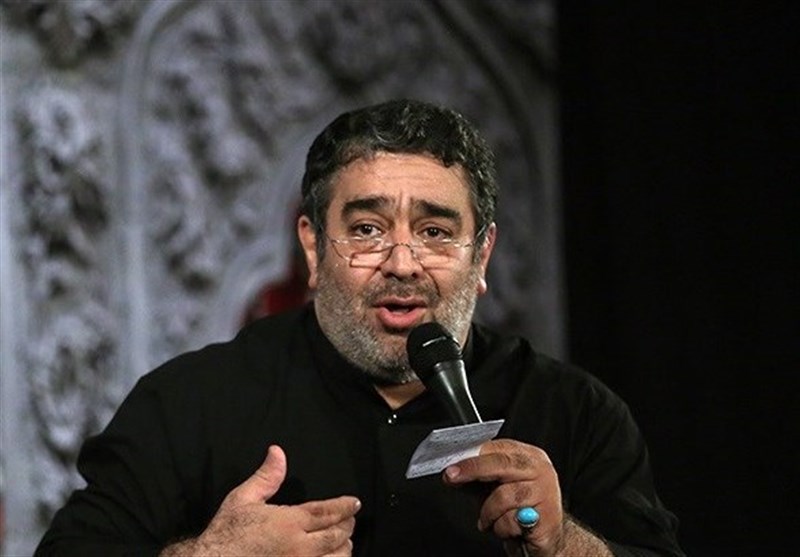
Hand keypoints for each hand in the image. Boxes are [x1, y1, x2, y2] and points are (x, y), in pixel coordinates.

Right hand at [163, 445, 359, 555]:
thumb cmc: (226, 534)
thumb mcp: (243, 498)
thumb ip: (266, 477)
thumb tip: (277, 453)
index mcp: (289, 522)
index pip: (328, 512)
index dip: (345, 507)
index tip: (355, 504)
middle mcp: (299, 547)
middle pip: (337, 536)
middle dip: (347, 526)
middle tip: (350, 520)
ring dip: (344, 549)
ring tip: (344, 542)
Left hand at [442, 439, 562, 556]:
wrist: (546, 539)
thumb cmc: (518, 511)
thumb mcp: (494, 490)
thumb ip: (477, 477)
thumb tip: (453, 471)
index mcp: (528, 456)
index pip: (497, 448)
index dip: (471, 456)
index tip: (450, 465)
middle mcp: (540, 469)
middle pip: (503, 463)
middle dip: (473, 469)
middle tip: (451, 477)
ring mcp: (546, 492)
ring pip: (504, 495)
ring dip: (488, 512)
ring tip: (489, 520)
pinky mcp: (547, 517)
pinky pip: (512, 520)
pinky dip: (502, 528)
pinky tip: (507, 529)